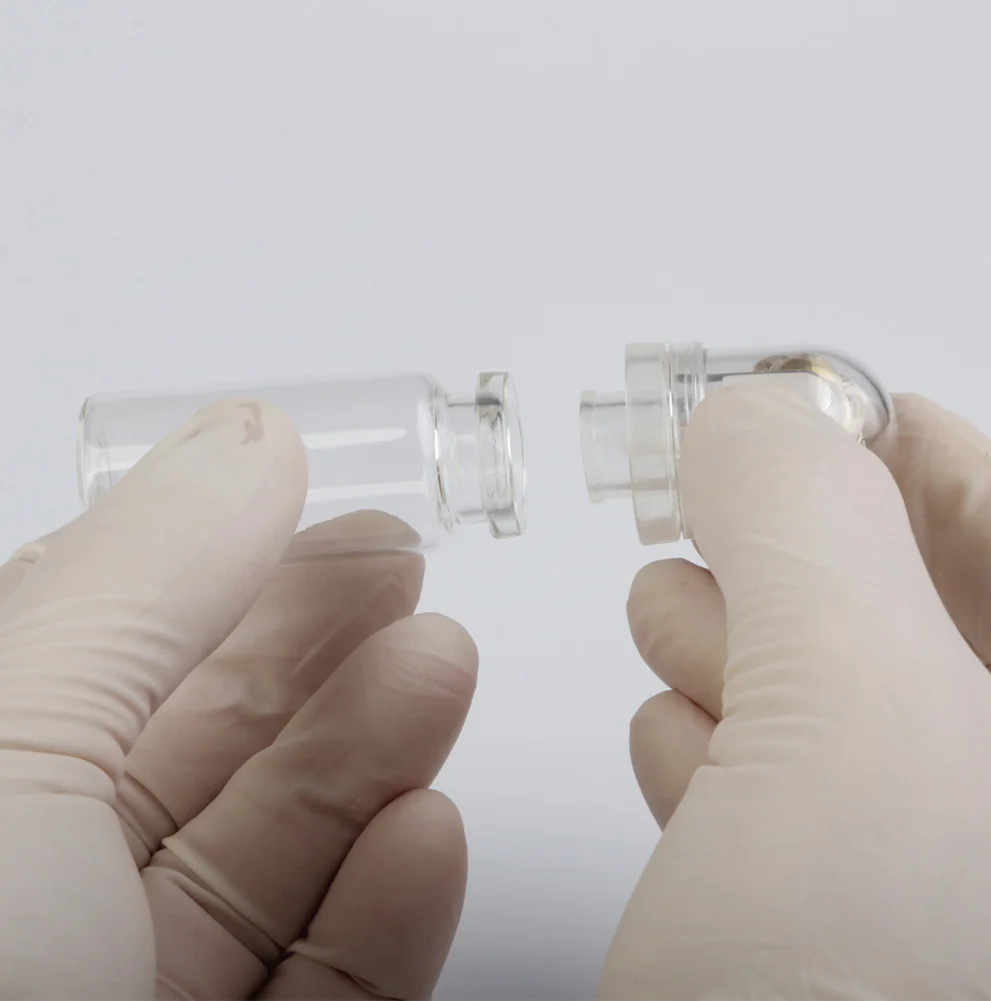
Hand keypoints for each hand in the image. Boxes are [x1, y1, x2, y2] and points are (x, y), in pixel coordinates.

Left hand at [0, 401, 475, 999]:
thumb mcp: (9, 747)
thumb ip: (141, 586)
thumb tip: (247, 441)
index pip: (100, 659)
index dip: (211, 574)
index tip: (310, 507)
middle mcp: (38, 905)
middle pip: (201, 752)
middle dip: (315, 652)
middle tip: (399, 574)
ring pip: (274, 860)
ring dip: (373, 759)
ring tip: (441, 663)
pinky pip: (323, 985)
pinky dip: (388, 910)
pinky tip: (427, 831)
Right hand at [602, 387, 990, 997]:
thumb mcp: (855, 715)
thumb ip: (800, 519)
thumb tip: (747, 420)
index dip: (886, 446)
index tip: (788, 420)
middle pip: (885, 591)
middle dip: (777, 570)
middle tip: (723, 567)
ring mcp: (916, 853)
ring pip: (802, 679)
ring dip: (722, 668)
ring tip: (695, 691)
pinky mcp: (812, 904)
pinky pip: (757, 769)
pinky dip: (703, 755)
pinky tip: (688, 780)